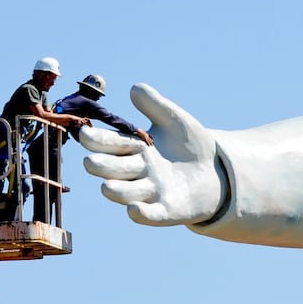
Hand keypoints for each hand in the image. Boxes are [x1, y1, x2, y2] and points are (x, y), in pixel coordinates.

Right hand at [81, 84, 221, 225]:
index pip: (111, 144)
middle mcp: (138, 173)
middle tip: (91, 162)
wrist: (217, 171)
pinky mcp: (167, 210)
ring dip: (118, 191)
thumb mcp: (175, 121)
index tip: (85, 132)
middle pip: (114, 169)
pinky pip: (152, 215)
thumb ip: (155, 106)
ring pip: (127, 193)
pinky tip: (134, 209)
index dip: (98, 140)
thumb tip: (135, 88)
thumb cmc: (191, 145)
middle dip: (103, 166)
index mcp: (135, 149)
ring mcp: (150, 193)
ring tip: (107, 186)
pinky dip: (142, 214)